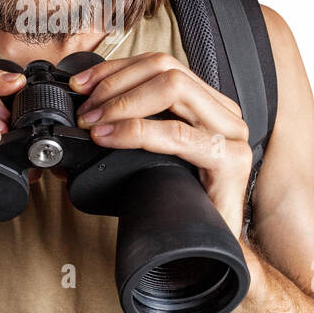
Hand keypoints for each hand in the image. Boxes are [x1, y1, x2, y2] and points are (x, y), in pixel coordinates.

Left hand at [70, 52, 251, 237]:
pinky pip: (176, 133)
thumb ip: (137, 126)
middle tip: (86, 109)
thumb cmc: (183, 202)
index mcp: (208, 104)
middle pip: (166, 68)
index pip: (160, 64)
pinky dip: (136, 131)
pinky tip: (110, 137)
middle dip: (116, 83)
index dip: (117, 68)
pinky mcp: (229, 160)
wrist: (211, 248)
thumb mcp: (157, 154)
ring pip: (173, 88)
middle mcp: (223, 112)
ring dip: (123, 102)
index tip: (83, 84)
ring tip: (95, 122)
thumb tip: (86, 114)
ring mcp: (230, 134)